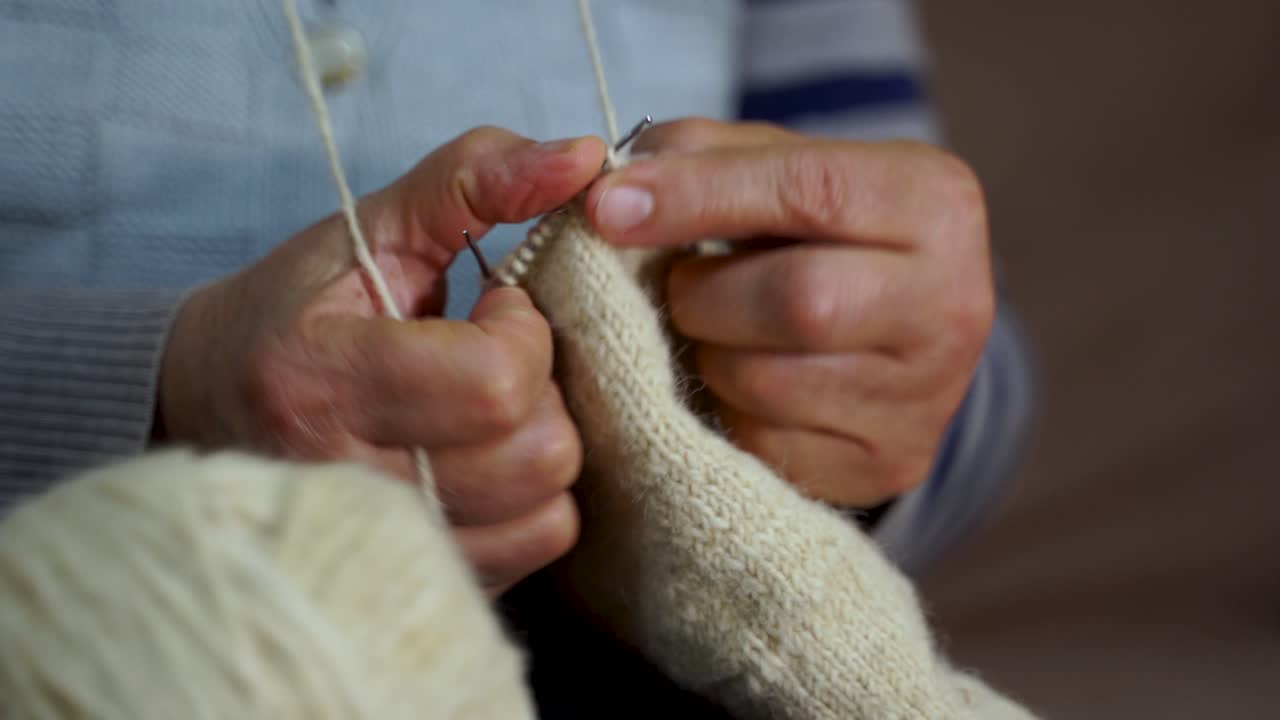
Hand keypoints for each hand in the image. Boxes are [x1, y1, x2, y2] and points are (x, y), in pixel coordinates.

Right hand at [159, 128, 609, 594]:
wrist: (212, 403)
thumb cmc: (295, 309)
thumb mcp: (369, 226)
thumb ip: (473, 178)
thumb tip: (584, 157)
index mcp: (323, 379)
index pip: (495, 381)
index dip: (523, 331)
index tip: (494, 305)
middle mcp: (348, 479)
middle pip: (536, 450)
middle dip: (542, 388)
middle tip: (493, 358)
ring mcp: (383, 541)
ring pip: (546, 506)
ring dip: (541, 441)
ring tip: (488, 409)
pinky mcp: (418, 575)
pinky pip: (536, 545)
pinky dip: (534, 497)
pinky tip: (487, 457)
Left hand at [585, 119, 992, 507]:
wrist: (898, 326)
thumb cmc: (824, 232)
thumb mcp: (784, 167)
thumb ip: (704, 156)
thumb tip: (614, 195)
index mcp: (936, 203)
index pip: (810, 190)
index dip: (698, 197)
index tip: (610, 208)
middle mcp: (953, 303)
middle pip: (799, 301)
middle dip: (706, 292)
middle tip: (682, 285)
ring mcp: (927, 396)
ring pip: (766, 382)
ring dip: (709, 355)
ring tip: (720, 331)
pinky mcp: (889, 462)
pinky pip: (765, 448)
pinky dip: (728, 413)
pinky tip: (743, 382)